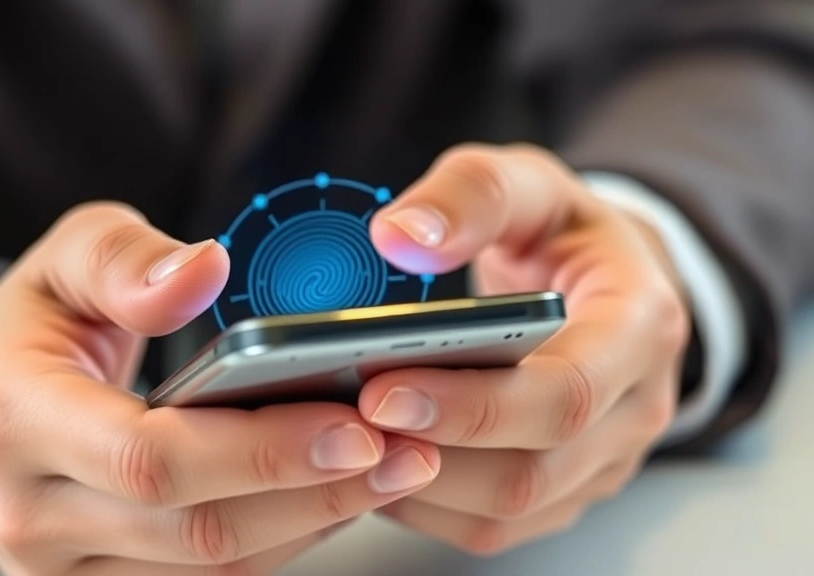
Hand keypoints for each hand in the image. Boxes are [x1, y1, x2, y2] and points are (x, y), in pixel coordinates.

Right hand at [0, 202, 440, 574]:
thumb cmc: (36, 329)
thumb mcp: (62, 262)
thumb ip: (123, 258)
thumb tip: (202, 271)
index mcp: (13, 419)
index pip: (147, 456)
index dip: (257, 449)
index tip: (353, 422)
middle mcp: (28, 513)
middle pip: (193, 529)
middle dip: (312, 492)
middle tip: (406, 449)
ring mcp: (62, 569)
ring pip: (212, 569)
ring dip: (312, 522)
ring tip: (393, 469)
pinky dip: (282, 541)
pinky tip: (335, 495)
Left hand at [363, 144, 689, 554]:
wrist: (606, 277)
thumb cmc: (563, 232)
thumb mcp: (529, 184)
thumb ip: (472, 195)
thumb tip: (399, 237)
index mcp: (640, 326)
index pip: (568, 393)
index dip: (474, 404)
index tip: (381, 387)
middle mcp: (635, 408)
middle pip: (535, 469)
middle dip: (432, 449)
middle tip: (346, 417)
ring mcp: (603, 459)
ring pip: (508, 511)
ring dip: (419, 484)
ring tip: (347, 439)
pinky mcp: (566, 489)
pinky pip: (492, 526)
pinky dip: (424, 505)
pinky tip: (373, 461)